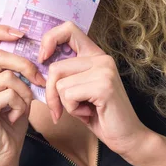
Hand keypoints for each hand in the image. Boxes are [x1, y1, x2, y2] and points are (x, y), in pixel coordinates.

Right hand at [0, 24, 45, 165]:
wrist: (4, 154)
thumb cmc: (12, 120)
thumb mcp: (17, 89)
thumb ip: (17, 70)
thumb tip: (33, 49)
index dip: (1, 30)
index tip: (21, 34)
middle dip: (25, 65)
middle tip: (39, 79)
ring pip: (7, 77)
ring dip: (25, 92)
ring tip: (23, 105)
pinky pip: (8, 95)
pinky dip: (20, 105)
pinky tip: (15, 116)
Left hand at [38, 21, 155, 157]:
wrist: (127, 137)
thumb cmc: (100, 115)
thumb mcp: (79, 89)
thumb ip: (65, 74)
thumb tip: (37, 66)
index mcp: (95, 55)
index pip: (68, 28)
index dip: (50, 39)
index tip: (43, 58)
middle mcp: (101, 58)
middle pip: (55, 67)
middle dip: (51, 93)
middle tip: (59, 109)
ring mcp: (103, 70)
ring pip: (60, 83)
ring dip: (64, 104)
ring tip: (83, 109)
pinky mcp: (103, 85)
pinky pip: (68, 96)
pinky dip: (72, 110)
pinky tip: (89, 114)